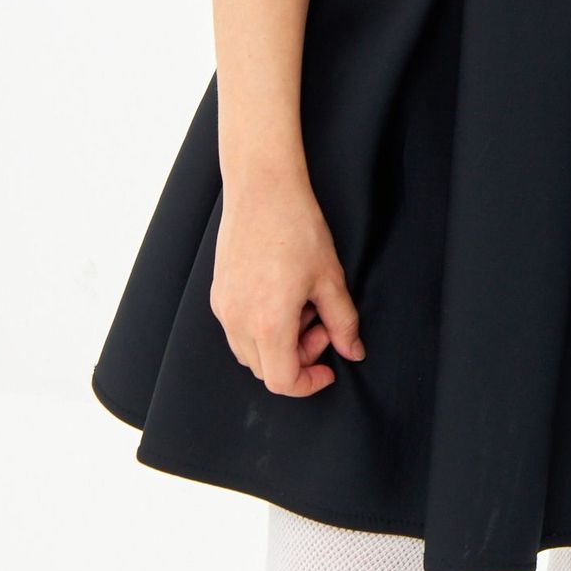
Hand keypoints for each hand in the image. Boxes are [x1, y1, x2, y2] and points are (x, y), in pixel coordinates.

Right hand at [210, 180, 365, 396]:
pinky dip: (262, 327)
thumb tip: (353, 351)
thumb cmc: (297, 227)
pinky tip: (283, 294)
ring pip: (250, 352)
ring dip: (280, 343)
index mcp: (267, 323)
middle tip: (321, 322)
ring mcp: (223, 307)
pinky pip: (238, 329)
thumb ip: (342, 322)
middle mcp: (237, 321)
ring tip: (302, 304)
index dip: (309, 383)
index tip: (328, 368)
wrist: (263, 188)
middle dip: (299, 356)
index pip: (282, 381)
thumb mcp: (329, 277)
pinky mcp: (217, 292)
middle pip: (266, 369)